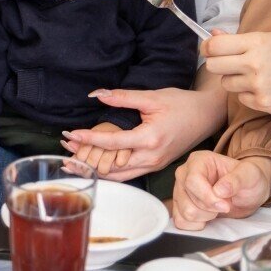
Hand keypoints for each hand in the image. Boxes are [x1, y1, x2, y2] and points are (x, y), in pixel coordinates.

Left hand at [60, 86, 222, 180]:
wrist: (206, 116)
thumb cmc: (182, 104)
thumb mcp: (152, 97)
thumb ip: (123, 97)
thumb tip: (97, 94)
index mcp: (150, 138)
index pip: (112, 143)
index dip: (89, 139)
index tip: (70, 135)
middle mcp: (151, 157)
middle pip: (111, 165)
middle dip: (86, 159)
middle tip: (64, 152)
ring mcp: (154, 164)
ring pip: (118, 175)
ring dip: (95, 169)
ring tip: (73, 161)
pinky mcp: (155, 166)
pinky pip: (128, 174)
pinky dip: (109, 171)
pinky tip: (95, 165)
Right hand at [169, 151, 270, 230]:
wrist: (248, 193)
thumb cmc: (248, 179)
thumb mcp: (250, 174)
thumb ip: (237, 179)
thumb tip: (220, 190)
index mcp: (198, 161)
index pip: (192, 181)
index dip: (208, 197)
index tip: (225, 205)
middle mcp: (184, 174)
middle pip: (187, 200)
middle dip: (209, 209)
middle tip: (225, 205)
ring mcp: (180, 191)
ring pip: (184, 213)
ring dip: (204, 217)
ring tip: (216, 210)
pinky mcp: (179, 207)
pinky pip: (181, 222)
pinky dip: (196, 224)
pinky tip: (208, 218)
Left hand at [203, 30, 270, 114]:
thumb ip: (239, 39)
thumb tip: (211, 36)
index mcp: (257, 43)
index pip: (215, 46)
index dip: (208, 47)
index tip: (210, 49)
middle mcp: (255, 64)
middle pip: (213, 66)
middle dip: (217, 64)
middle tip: (229, 63)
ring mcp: (258, 86)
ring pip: (226, 83)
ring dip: (234, 79)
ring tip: (253, 75)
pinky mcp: (262, 103)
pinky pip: (240, 98)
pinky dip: (247, 94)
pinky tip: (264, 87)